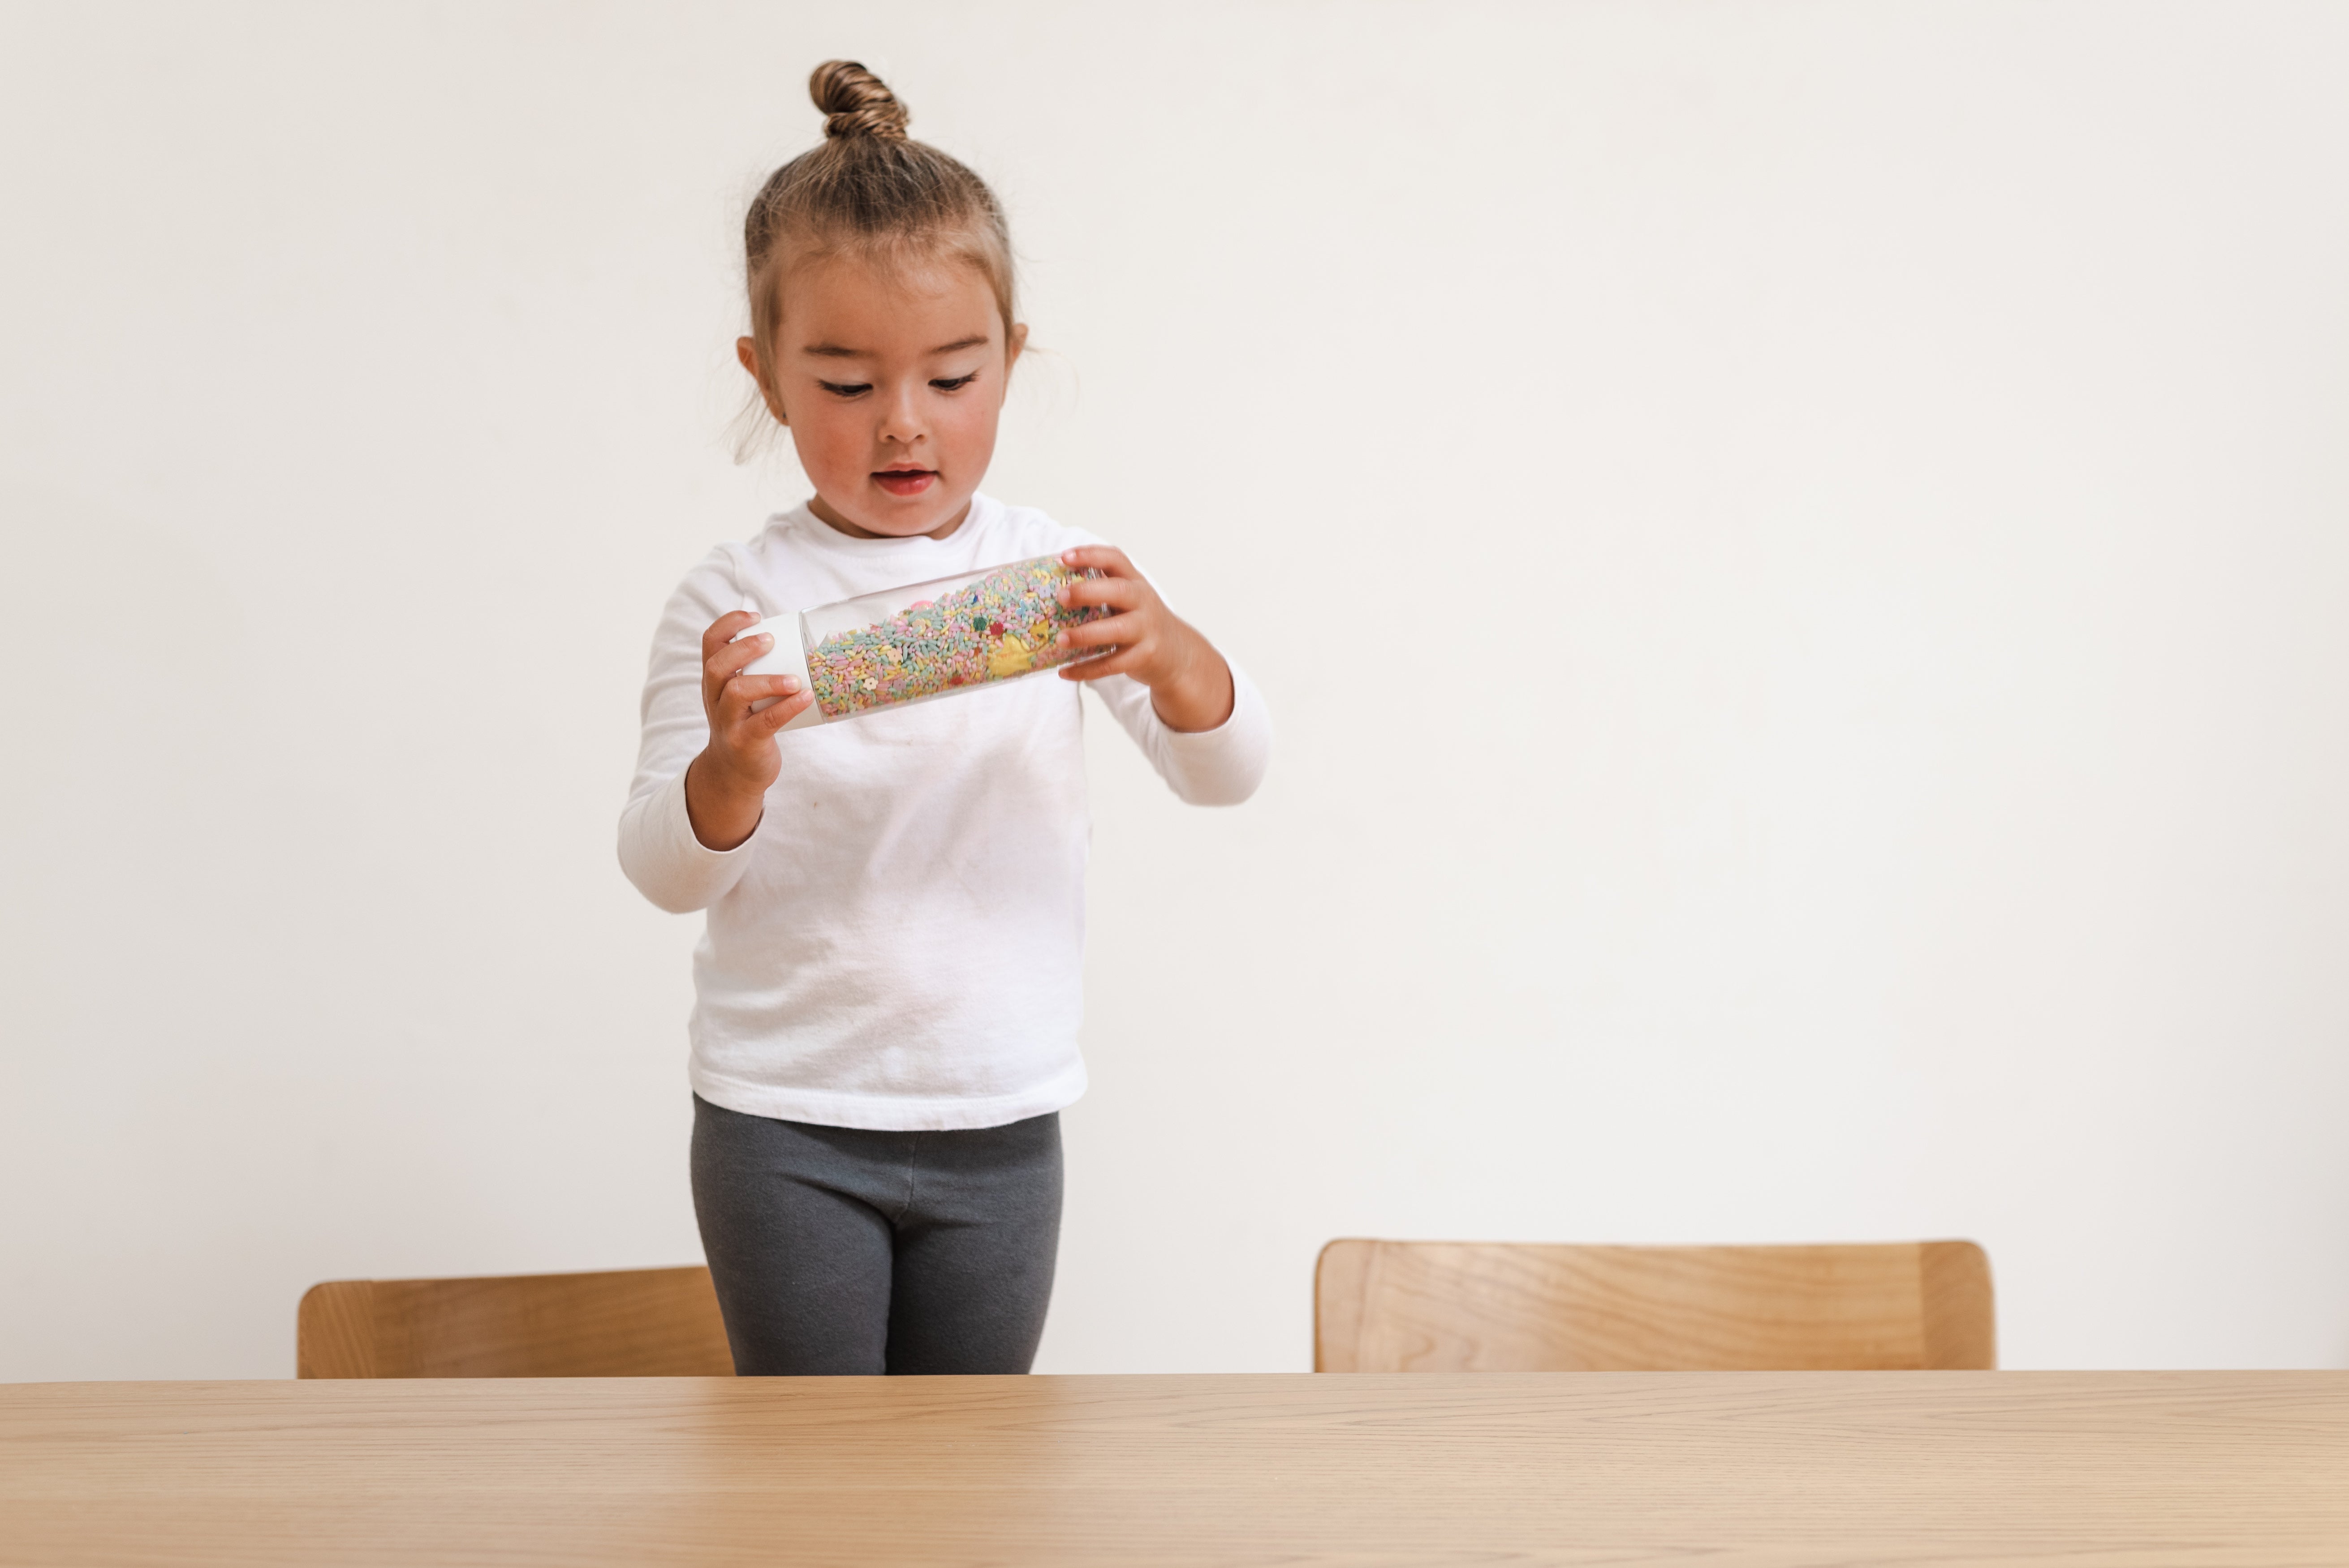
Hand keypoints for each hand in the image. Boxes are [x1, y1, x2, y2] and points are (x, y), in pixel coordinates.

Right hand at [684, 610, 811, 850]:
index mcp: (714, 681)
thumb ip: (757, 670)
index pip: (710, 643)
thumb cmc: (747, 724)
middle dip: (743, 649)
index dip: (728, 624)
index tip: (755, 616)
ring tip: (794, 678)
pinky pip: (764, 722)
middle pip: (717, 666)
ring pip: (736, 693)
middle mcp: (714, 699)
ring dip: (767, 681)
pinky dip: (786, 708)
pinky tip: (805, 697)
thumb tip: (799, 639)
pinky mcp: (745, 742)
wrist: (734, 773)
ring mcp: (728, 722)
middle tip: (770, 641)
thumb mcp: (742, 696)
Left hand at [1054, 546, 1235, 732]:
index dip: (1091, 555)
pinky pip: (1114, 664)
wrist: (1177, 654)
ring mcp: (1146, 630)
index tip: (1064, 557)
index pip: (1116, 560)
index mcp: (1134, 583)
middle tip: (1060, 597)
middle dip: (1088, 591)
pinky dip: (1088, 669)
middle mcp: (1143, 602)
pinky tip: (1065, 672)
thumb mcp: (1127, 600)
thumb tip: (1046, 591)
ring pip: (1117, 630)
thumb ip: (1099, 591)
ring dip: (1086, 634)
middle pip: (1120, 591)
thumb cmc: (1139, 622)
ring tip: (1059, 639)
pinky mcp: (1144, 657)